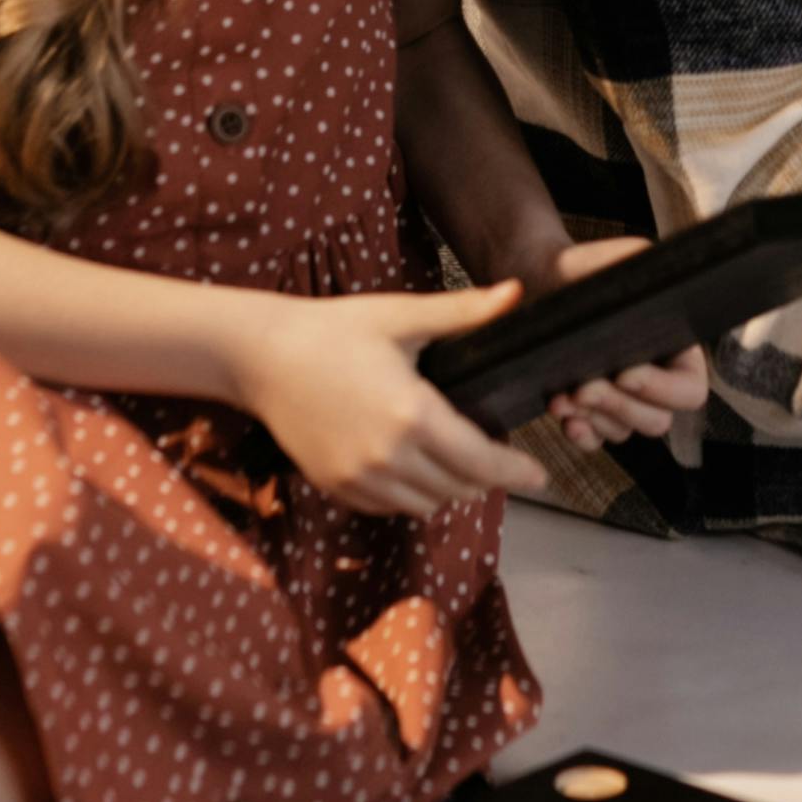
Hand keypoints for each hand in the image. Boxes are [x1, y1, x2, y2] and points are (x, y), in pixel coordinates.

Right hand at [235, 284, 553, 514]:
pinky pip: (391, 507)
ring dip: (450, 488)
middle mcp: (388, 456)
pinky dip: (412, 494)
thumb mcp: (400, 316)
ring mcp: (359, 477)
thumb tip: (515, 294)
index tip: (541, 475)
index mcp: (412, 414)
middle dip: (486, 477)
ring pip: (427, 504)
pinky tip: (416, 466)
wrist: (260, 355)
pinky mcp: (336, 486)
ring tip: (458, 461)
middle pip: (460, 488)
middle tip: (499, 457)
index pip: (481, 461)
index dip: (516, 471)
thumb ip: (462, 313)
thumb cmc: (333, 329)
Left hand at [530, 234, 705, 452]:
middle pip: (656, 420)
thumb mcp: (622, 261)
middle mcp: (656, 383)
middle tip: (583, 387)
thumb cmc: (586, 269)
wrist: (540, 279)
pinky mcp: (590, 413)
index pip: (689, 390)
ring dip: (593, 418)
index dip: (661, 389)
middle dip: (618, 405)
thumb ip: (645, 273)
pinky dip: (581, 434)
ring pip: (624, 432)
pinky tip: (565, 418)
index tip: (625, 373)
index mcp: (677, 350)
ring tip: (560, 396)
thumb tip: (660, 290)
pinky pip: (596, 440)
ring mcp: (623, 402)